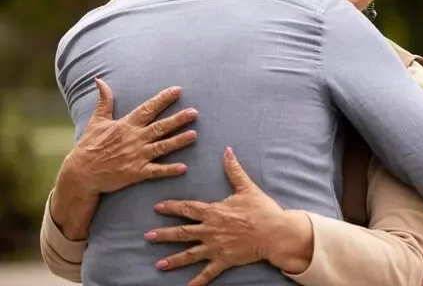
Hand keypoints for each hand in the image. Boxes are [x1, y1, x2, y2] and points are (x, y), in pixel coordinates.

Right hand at [64, 78, 198, 193]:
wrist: (81, 173)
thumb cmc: (89, 145)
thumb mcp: (97, 121)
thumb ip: (104, 101)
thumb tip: (99, 80)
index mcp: (126, 125)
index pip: (148, 109)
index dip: (163, 99)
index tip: (178, 90)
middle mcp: (134, 139)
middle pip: (160, 127)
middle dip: (178, 119)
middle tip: (195, 112)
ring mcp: (136, 156)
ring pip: (161, 147)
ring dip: (178, 141)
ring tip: (194, 135)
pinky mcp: (136, 173)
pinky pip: (155, 171)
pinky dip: (169, 170)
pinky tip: (183, 168)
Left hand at [147, 147, 311, 285]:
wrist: (275, 232)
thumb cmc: (261, 210)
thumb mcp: (247, 187)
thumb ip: (234, 170)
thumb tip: (227, 150)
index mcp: (214, 212)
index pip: (187, 208)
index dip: (171, 207)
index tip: (157, 207)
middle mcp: (210, 230)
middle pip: (182, 232)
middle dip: (164, 234)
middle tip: (147, 237)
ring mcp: (215, 247)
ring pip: (190, 254)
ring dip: (173, 260)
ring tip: (159, 265)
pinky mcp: (224, 260)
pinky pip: (207, 274)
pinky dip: (196, 282)